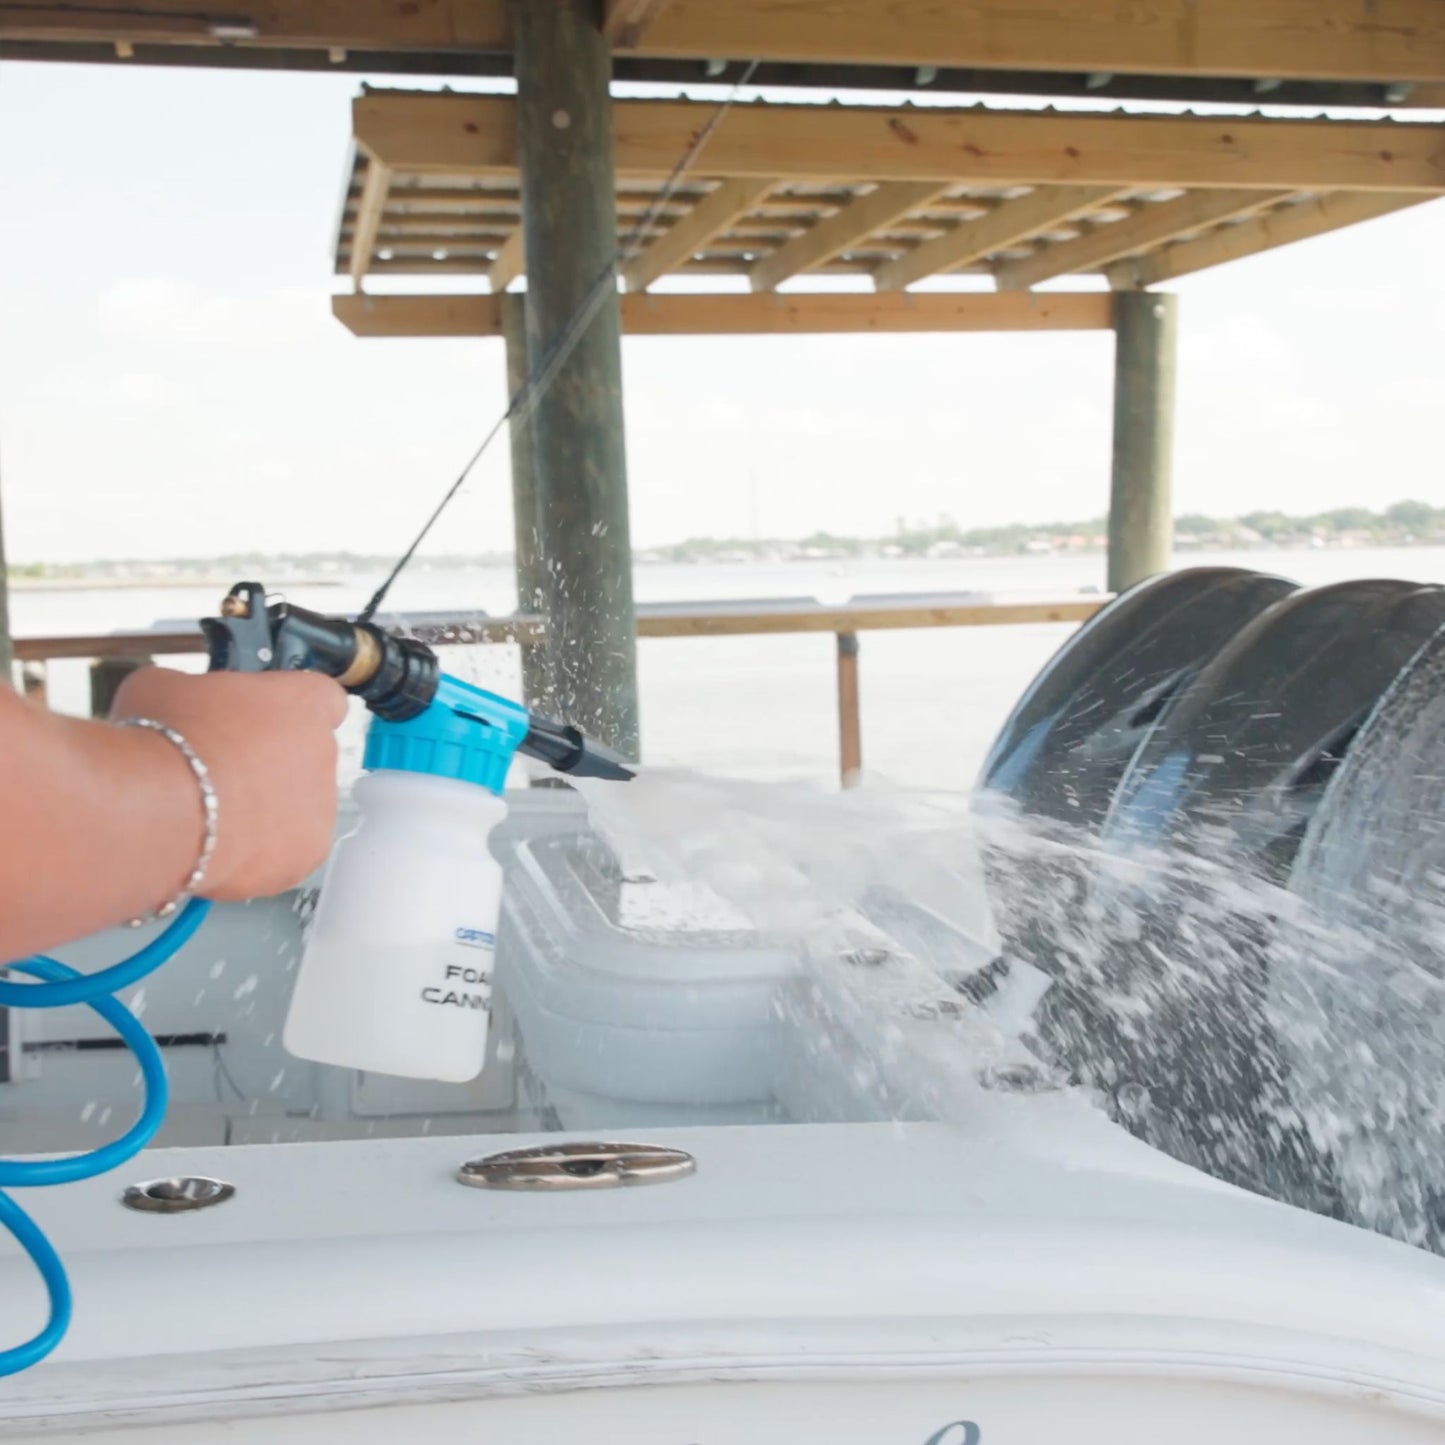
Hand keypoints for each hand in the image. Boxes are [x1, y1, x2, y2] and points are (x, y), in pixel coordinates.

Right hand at [111, 667, 348, 900]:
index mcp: (304, 700)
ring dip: (264, 811)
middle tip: (221, 771)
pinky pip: (285, 853)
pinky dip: (257, 854)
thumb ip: (191, 690)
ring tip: (211, 813)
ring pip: (298, 809)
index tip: (262, 720)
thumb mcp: (163, 687)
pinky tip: (216, 843)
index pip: (321, 699)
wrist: (157, 810)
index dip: (288, 711)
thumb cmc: (163, 743)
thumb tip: (176, 702)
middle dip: (269, 765)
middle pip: (306, 757)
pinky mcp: (307, 855)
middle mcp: (324, 751)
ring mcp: (320, 807)